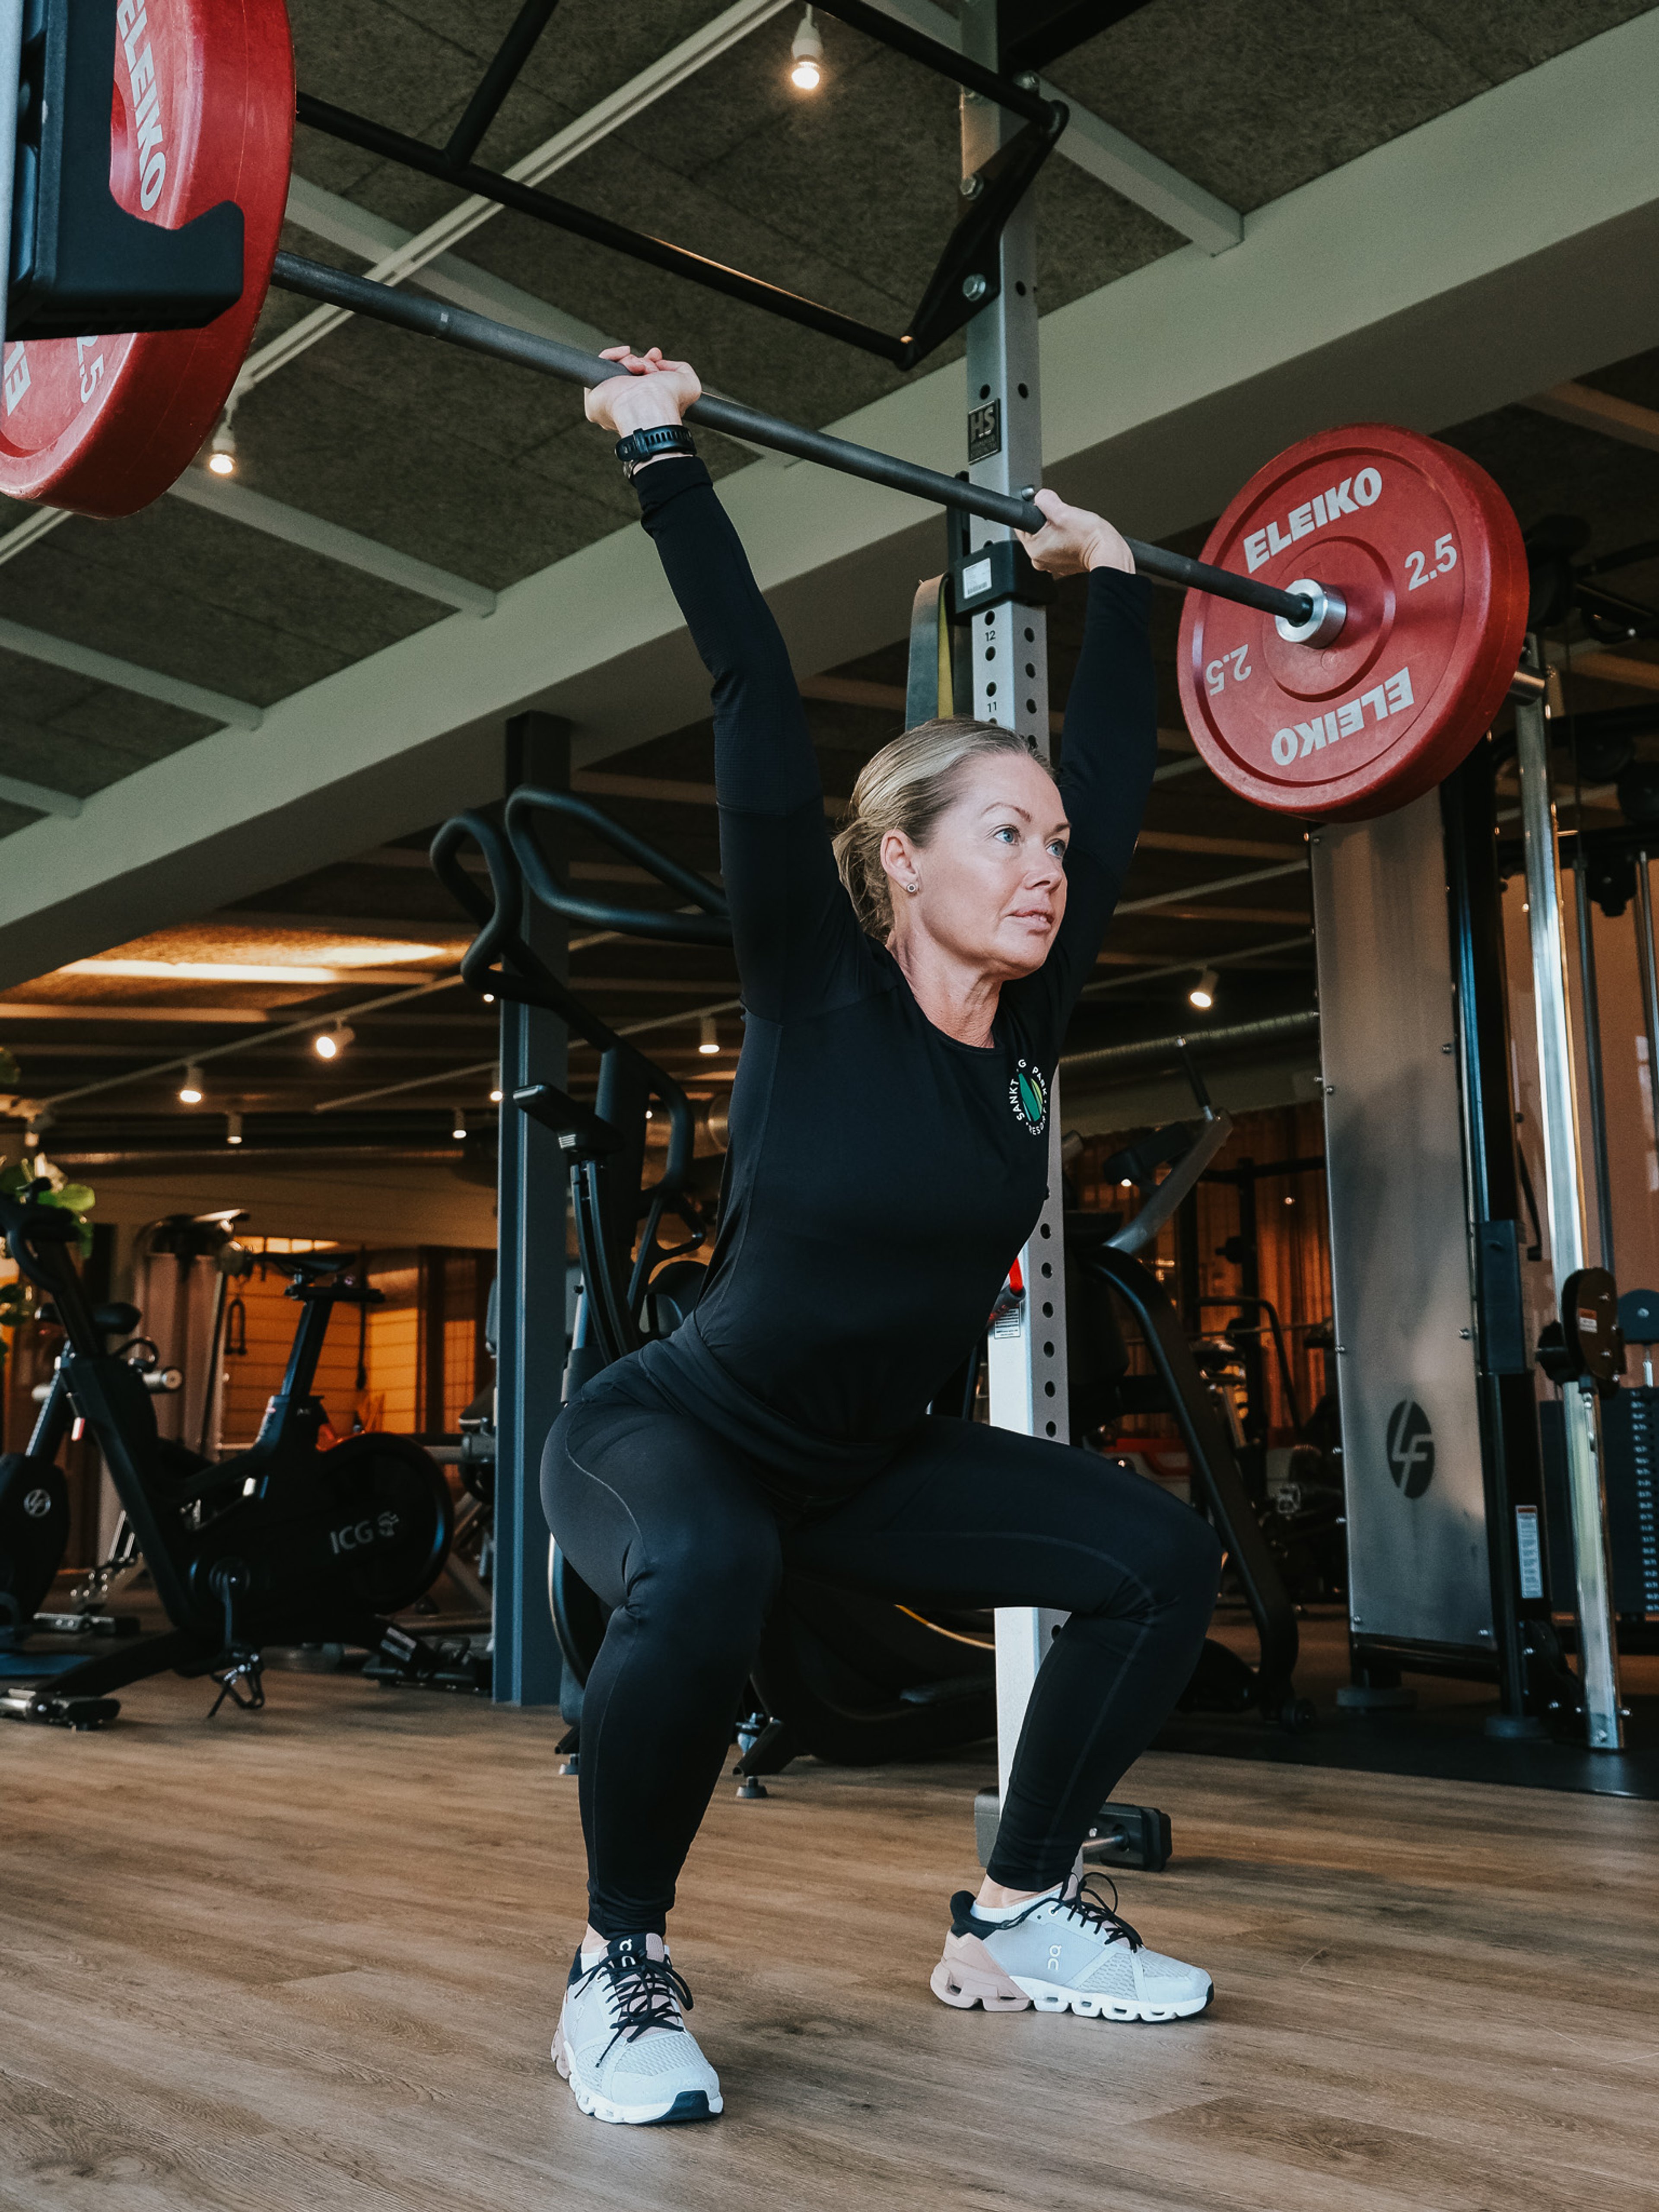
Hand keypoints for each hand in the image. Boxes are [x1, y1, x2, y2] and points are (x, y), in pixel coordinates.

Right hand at [584, 346, 702, 439]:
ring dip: (631, 360)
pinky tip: (625, 356)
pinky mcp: (594, 395)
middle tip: (651, 361)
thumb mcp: (690, 385)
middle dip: (642, 361)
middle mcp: (628, 405)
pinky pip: (599, 365)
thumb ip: (683, 371)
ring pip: (616, 368)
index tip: (657, 359)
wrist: (648, 406)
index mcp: (647, 407)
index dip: (651, 365)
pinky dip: (612, 355)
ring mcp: (610, 400)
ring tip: (641, 368)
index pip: (644, 382)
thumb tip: (666, 364)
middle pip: (630, 373)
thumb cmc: (667, 403)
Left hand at [1017, 488, 1134, 576]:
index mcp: (1034, 549)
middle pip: (1035, 531)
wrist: (1108, 552)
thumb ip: (1045, 500)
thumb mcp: (1063, 511)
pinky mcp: (1062, 564)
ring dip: (1056, 529)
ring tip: (1071, 528)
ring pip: (1047, 538)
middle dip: (1047, 521)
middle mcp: (1039, 559)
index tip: (1046, 509)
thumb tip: (1040, 497)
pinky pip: (1057, 546)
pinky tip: (1074, 536)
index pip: (1021, 525)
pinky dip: (1064, 539)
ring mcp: (1051, 563)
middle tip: (1063, 518)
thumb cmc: (1089, 537)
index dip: (1034, 511)